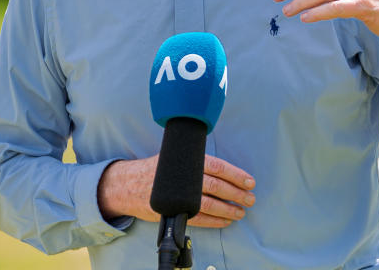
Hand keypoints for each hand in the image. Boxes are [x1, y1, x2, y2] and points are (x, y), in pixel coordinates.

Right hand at [97, 154, 255, 227]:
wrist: (128, 184)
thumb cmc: (155, 170)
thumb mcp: (174, 157)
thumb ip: (195, 160)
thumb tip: (222, 166)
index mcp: (187, 161)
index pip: (217, 167)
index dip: (235, 175)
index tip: (249, 182)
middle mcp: (184, 177)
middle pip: (217, 186)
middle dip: (236, 194)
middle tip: (250, 199)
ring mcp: (179, 195)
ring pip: (210, 203)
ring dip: (228, 209)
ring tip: (240, 212)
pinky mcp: (174, 210)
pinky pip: (199, 218)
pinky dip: (214, 221)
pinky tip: (225, 221)